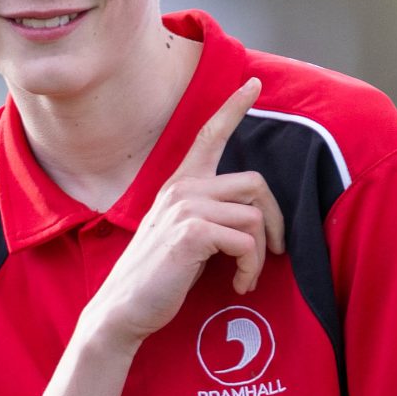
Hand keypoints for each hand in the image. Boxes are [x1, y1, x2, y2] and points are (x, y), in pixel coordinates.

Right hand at [83, 79, 283, 350]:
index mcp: (178, 187)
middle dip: (273, 220)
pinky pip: (246, 242)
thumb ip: (207, 215)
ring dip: (260, 253)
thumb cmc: (154, 279)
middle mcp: (182, 190)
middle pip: (255, 183)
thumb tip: (251, 218)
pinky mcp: (192, 233)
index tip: (253, 85)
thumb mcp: (178, 236)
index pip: (208, 136)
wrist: (122, 311)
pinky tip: (239, 284)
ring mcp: (186, 208)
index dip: (233, 108)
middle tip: (273, 250)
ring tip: (245, 277)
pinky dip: (250, 267)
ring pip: (253, 217)